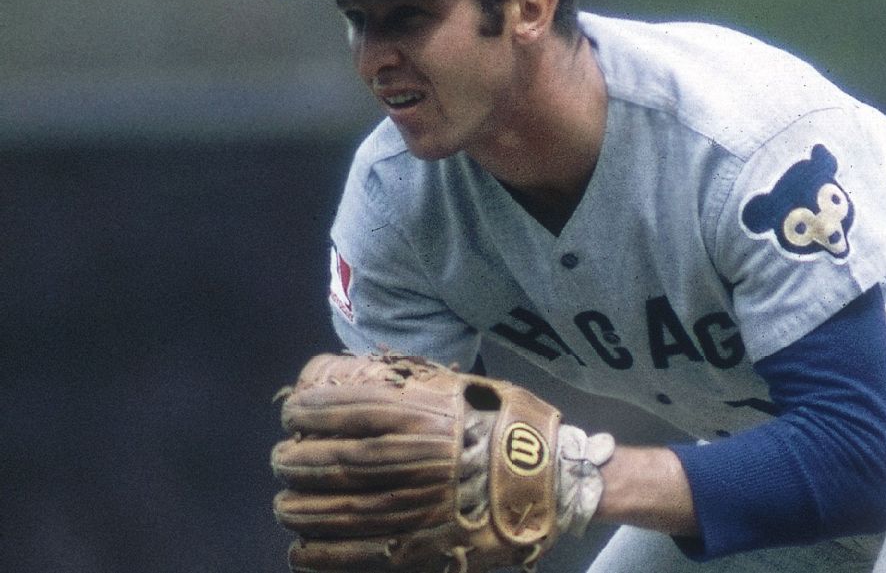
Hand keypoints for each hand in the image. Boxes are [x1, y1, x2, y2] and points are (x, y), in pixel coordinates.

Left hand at [269, 353, 613, 572]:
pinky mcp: (413, 547)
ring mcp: (405, 507)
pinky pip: (345, 555)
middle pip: (317, 461)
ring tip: (289, 502)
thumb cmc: (505, 424)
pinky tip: (302, 545)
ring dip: (294, 506)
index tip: (294, 415)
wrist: (551, 479)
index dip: (300, 411)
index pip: (329, 408)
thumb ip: (408, 383)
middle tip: (288, 459)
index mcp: (412, 413)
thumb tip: (356, 377)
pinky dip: (313, 552)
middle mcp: (402, 459)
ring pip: (322, 511)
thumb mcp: (459, 385)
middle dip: (291, 460)